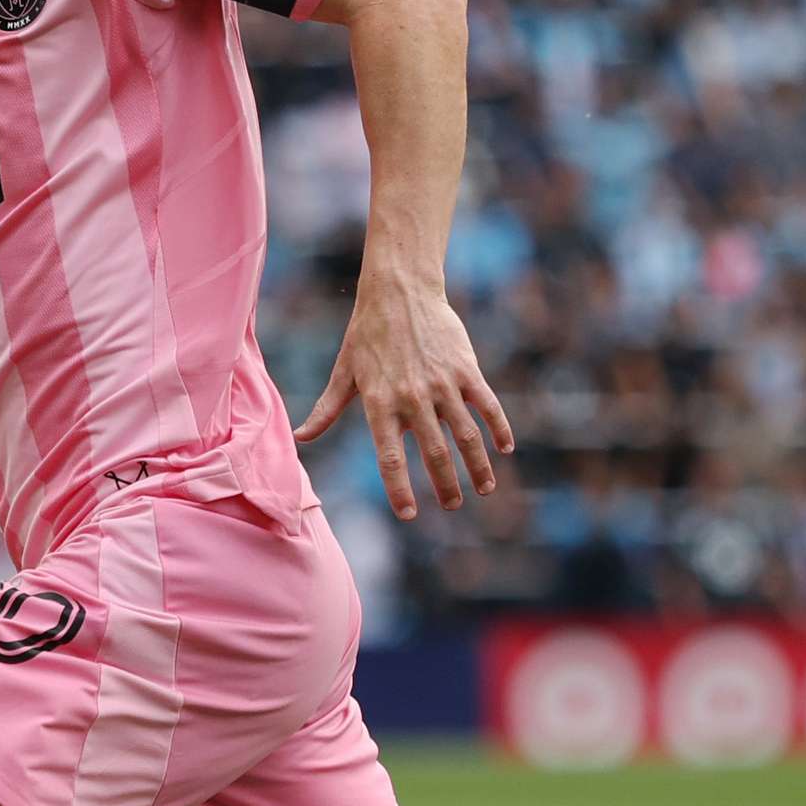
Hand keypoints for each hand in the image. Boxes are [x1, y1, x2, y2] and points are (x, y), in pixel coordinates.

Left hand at [296, 271, 513, 519]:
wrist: (399, 290)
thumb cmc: (367, 334)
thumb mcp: (344, 373)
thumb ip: (325, 410)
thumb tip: (300, 439)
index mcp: (380, 404)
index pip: (390, 458)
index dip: (399, 489)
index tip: (409, 514)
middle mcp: (412, 398)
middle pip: (434, 454)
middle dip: (446, 486)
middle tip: (452, 506)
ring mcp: (442, 384)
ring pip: (466, 436)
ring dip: (477, 467)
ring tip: (483, 489)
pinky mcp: (465, 369)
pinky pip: (488, 405)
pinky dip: (498, 429)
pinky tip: (505, 450)